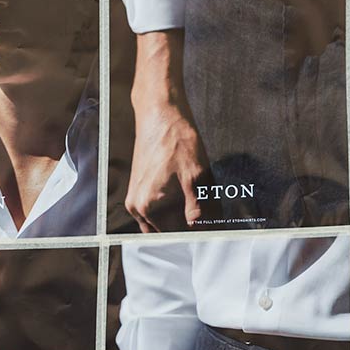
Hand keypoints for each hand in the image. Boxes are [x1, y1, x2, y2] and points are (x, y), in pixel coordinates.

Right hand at [124, 29, 206, 231]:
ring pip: (161, 224)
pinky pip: (154, 213)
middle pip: (167, 232)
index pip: (177, 236)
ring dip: (180, 221)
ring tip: (201, 211)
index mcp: (150, 206)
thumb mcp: (196, 175)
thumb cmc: (177, 139)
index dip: (198, 236)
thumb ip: (200, 208)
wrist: (159, 113)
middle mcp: (137, 207)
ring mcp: (135, 199)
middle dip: (189, 231)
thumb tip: (204, 231)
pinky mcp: (137, 191)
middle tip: (212, 224)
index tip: (215, 234)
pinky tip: (186, 200)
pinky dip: (170, 212)